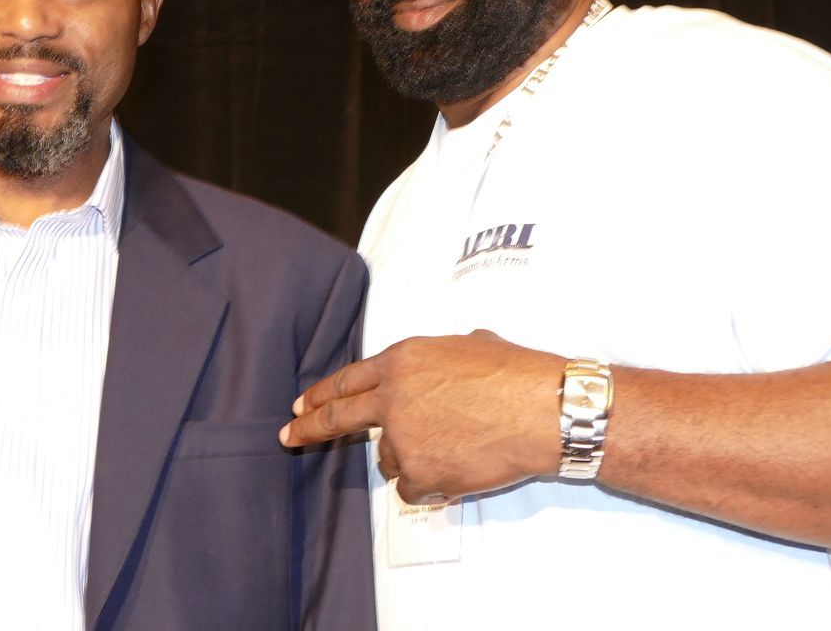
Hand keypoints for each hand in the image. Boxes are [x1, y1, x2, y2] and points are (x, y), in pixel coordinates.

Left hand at [279, 329, 561, 503]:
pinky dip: (429, 482)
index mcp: (402, 360)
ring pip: (388, 456)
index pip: (348, 380)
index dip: (322, 393)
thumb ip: (438, 360)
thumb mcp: (467, 345)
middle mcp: (392, 397)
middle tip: (289, 435)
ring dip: (409, 456)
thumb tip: (443, 368)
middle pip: (338, 416)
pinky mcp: (420, 472)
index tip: (300, 403)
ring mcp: (403, 437)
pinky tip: (457, 467)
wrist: (541, 409)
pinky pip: (412, 484)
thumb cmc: (514, 372)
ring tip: (453, 445)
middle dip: (308, 426)